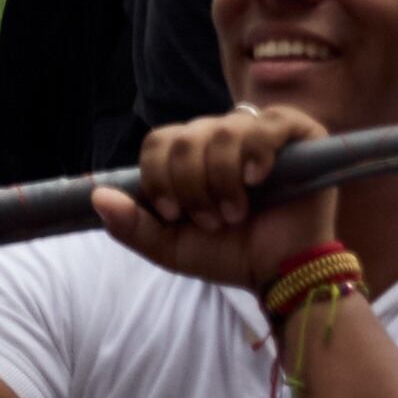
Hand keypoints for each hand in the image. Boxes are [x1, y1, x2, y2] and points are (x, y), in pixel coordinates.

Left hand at [90, 105, 338, 290]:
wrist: (279, 273)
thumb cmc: (230, 255)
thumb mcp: (170, 246)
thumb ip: (133, 224)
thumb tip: (97, 195)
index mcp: (194, 157)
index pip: (161, 140)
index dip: (159, 175)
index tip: (174, 213)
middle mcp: (225, 137)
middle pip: (187, 136)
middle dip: (190, 184)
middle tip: (210, 220)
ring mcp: (262, 132)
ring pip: (224, 131)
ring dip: (222, 179)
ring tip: (236, 212)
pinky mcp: (300, 134)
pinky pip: (268, 125)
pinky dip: (256, 152)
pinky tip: (256, 178)